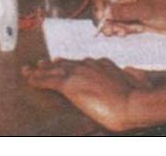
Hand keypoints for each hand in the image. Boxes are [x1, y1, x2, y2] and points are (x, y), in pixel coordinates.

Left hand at [22, 58, 151, 131]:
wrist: (131, 102)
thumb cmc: (136, 96)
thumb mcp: (136, 80)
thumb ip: (131, 74)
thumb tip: (132, 71)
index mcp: (102, 63)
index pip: (82, 62)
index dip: (70, 63)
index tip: (64, 62)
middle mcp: (88, 64)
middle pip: (65, 63)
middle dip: (52, 64)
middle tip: (41, 63)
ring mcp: (78, 73)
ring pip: (53, 70)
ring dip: (39, 70)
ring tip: (29, 70)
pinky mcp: (70, 84)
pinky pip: (48, 81)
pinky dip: (37, 79)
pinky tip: (29, 79)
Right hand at [92, 0, 165, 36]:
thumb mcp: (145, 9)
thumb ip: (125, 11)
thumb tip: (106, 12)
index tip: (100, 11)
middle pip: (104, 1)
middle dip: (104, 16)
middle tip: (106, 28)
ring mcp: (127, 4)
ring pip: (109, 14)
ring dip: (111, 25)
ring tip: (121, 32)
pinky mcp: (129, 16)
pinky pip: (117, 22)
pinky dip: (119, 29)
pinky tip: (129, 31)